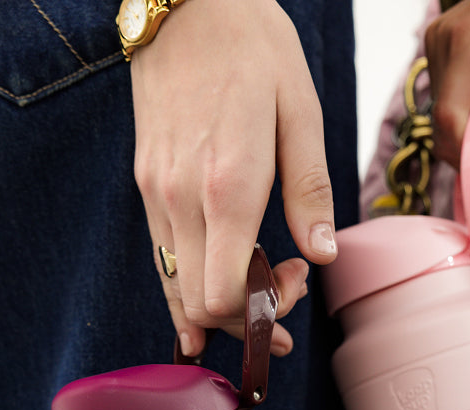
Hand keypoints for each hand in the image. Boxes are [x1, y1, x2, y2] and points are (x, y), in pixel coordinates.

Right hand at [130, 0, 337, 357]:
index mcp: (227, 187)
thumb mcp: (301, 112)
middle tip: (280, 295)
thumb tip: (323, 255)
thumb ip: (309, 192)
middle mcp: (182, 200)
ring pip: (176, 288)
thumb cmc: (252, 47)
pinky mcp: (146, 183)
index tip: (295, 281)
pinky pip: (164, 258)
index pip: (224, 297)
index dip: (261, 311)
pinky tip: (218, 286)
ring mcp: (157, 194)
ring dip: (217, 306)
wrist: (186, 0)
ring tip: (255, 294)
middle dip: (243, 319)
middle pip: (200, 306)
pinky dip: (191, 284)